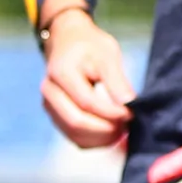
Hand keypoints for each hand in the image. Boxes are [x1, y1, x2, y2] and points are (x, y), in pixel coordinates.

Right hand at [37, 0, 133, 149]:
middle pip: (76, 122)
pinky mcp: (56, 116)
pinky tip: (112, 133)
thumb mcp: (107, 54)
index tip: (132, 113)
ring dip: (102, 138)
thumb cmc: (89, 45)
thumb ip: (117, 81)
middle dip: (106, 128)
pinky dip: (95, 141)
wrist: (68, 41)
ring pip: (75, 134)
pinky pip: (75, 137)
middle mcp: (49, 92)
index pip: (87, 102)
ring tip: (123, 130)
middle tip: (129, 125)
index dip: (111, 112)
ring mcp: (49, 106)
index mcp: (60, 73)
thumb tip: (130, 105)